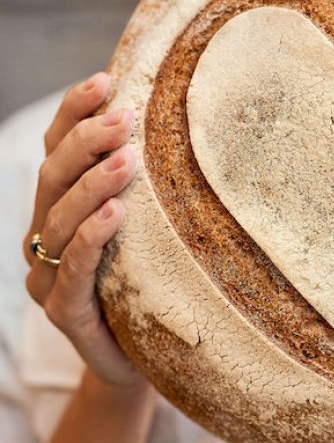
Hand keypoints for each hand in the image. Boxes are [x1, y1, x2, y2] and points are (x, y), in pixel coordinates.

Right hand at [22, 72, 144, 391]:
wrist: (141, 364)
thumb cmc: (147, 289)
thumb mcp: (148, 234)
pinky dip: (91, 238)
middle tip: (124, 117)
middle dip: (86, 141)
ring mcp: (49, 277)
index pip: (57, 151)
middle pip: (53, 177)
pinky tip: (115, 213)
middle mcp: (44, 239)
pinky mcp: (66, 313)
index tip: (105, 78)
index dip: (73, 113)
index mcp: (60, 212)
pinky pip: (72, 269)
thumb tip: (179, 132)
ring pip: (59, 218)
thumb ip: (145, 192)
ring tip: (127, 157)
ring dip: (93, 183)